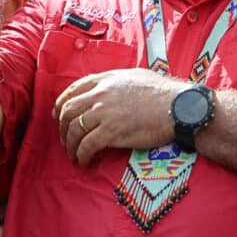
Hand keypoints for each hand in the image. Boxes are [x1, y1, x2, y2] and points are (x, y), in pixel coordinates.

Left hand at [52, 69, 185, 166]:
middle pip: (69, 111)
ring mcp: (104, 113)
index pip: (73, 90)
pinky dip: (82, 155)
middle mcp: (100, 95)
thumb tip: (106, 88)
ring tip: (74, 154)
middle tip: (66, 140)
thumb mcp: (134, 76)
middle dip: (63, 128)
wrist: (178, 107)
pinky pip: (87, 146)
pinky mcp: (111, 132)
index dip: (61, 104)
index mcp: (105, 80)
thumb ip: (115, 81)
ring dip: (70, 145)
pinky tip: (85, 161)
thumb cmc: (162, 92)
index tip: (59, 116)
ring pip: (74, 130)